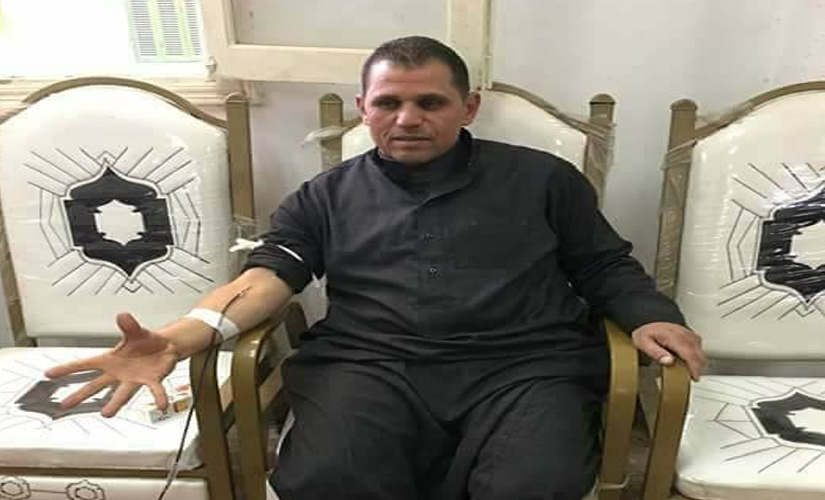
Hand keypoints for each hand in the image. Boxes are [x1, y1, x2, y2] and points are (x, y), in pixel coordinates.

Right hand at [44, 313, 179, 416]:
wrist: (166, 347)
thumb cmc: (146, 341)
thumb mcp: (136, 331)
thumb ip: (128, 325)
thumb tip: (122, 316)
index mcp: (111, 359)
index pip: (86, 364)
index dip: (67, 368)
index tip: (49, 374)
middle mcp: (119, 373)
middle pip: (97, 385)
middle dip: (81, 394)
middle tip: (64, 404)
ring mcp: (134, 379)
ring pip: (122, 393)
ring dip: (115, 403)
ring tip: (107, 413)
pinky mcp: (152, 380)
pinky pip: (155, 390)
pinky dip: (158, 397)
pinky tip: (161, 405)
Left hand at [631, 322, 706, 380]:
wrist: (649, 325)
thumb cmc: (646, 335)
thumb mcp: (643, 344)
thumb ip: (655, 352)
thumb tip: (669, 361)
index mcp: (671, 336)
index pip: (689, 352)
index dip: (694, 366)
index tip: (695, 377)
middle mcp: (683, 333)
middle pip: (698, 353)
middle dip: (697, 367)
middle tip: (690, 376)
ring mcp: (688, 333)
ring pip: (701, 351)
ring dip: (697, 362)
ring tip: (688, 370)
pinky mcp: (691, 335)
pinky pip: (699, 347)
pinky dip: (696, 356)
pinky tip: (687, 361)